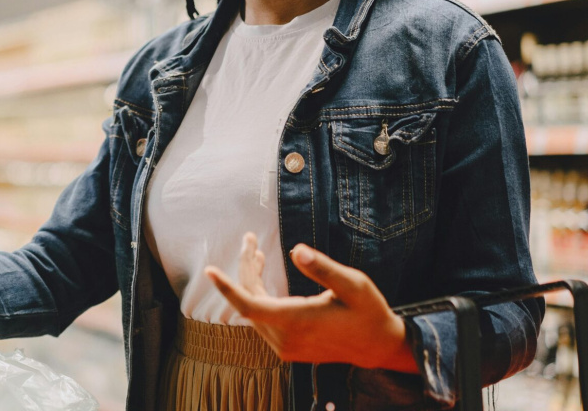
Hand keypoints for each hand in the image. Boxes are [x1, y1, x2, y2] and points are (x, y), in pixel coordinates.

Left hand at [205, 234, 416, 372]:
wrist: (378, 346)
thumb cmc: (368, 311)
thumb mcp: (354, 284)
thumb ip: (324, 268)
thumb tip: (296, 249)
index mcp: (298, 321)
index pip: (250, 306)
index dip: (227, 288)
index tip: (209, 271)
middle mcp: (286, 338)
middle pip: (250, 299)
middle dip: (246, 267)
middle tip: (250, 239)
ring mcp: (284, 346)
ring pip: (254, 309)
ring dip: (251, 280)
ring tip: (256, 252)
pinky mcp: (286, 348)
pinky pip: (262, 319)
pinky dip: (258, 295)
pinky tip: (263, 275)